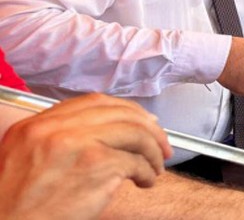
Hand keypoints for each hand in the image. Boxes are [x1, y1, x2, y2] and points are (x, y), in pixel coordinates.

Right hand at [0, 94, 171, 219]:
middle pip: (120, 113)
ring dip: (153, 150)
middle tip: (161, 144)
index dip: (125, 110)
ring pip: (134, 133)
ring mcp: (78, 143)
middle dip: (148, 128)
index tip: (143, 122)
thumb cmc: (19, 203)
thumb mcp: (26, 155)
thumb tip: (110, 127)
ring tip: (156, 166)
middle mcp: (57, 128)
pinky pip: (136, 162)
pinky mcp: (96, 165)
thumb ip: (60, 136)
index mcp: (38, 124)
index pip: (94, 102)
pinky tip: (146, 181)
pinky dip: (147, 172)